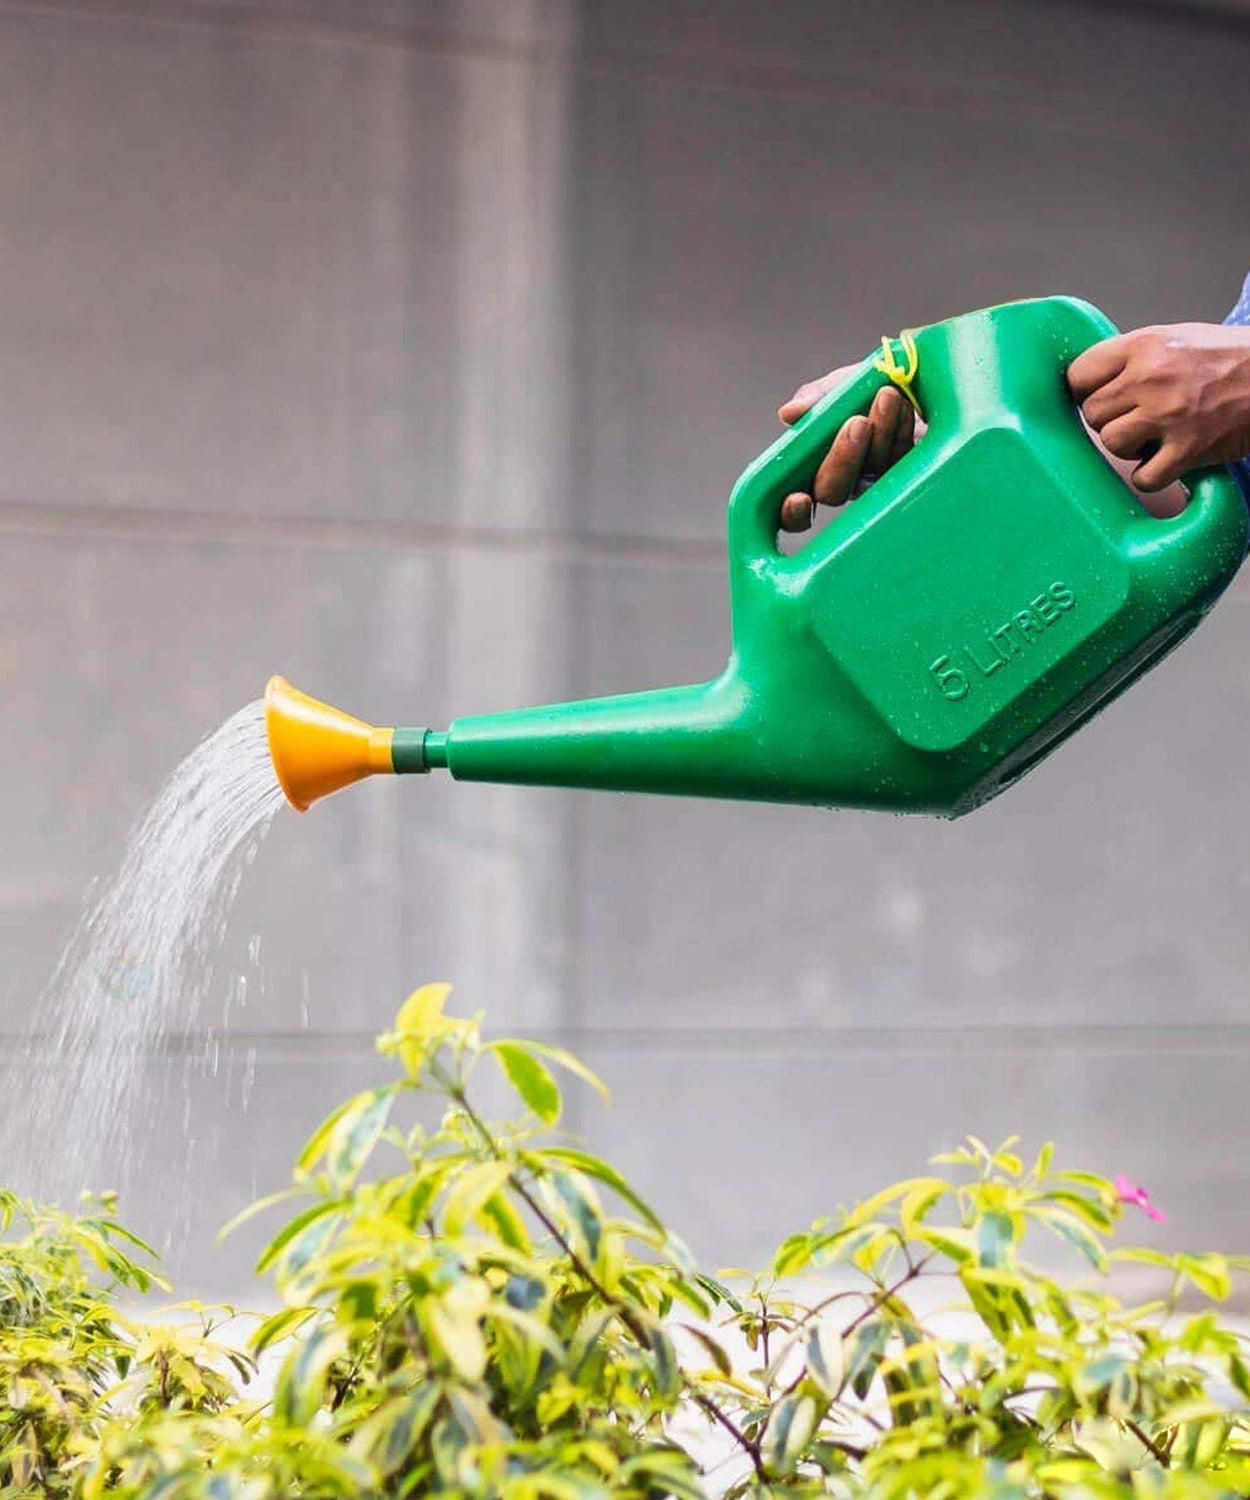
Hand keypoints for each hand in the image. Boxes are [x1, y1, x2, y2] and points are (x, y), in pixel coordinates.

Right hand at [776, 368, 918, 531]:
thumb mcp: (836, 387)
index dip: (791, 512)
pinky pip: (902, 459)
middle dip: (843, 459)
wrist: (914, 380)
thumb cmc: (868, 388)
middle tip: (857, 423)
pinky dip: (901, 428)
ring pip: (871, 471)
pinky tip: (903, 405)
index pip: (793, 507)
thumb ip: (814, 399)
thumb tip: (789, 414)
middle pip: (831, 492)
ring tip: (887, 395)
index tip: (797, 498)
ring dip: (879, 432)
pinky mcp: (910, 473)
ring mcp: (876, 482)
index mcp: (812, 467)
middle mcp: (842, 481)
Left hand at [1068, 323, 1249, 492]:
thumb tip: (1090, 382)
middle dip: (1109, 421)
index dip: (1085, 391)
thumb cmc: (1228, 358)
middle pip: (1092, 414)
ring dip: (1129, 448)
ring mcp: (1169, 415)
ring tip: (1154, 437)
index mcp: (1144, 345)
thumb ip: (1133, 358)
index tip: (1100, 398)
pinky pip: (1144, 478)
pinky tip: (1167, 462)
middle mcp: (1151, 378)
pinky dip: (1152, 477)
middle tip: (1136, 419)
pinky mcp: (1189, 448)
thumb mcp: (1176, 339)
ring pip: (1112, 444)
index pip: (1079, 375)